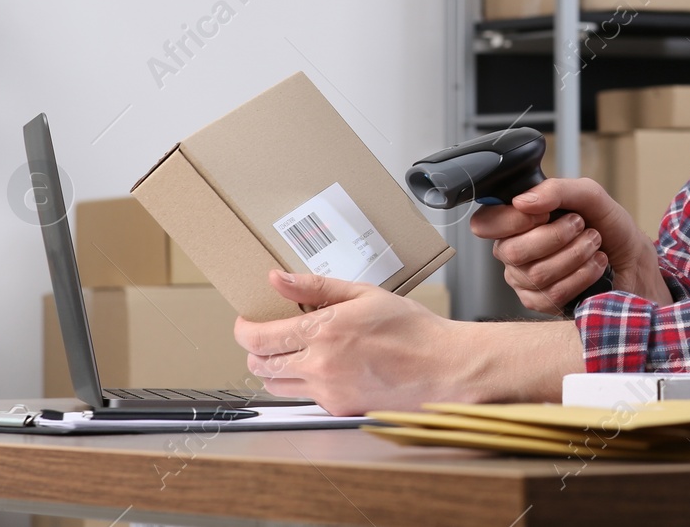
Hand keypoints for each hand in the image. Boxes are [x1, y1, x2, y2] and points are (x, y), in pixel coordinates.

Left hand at [233, 270, 582, 412]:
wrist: (444, 368)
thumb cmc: (413, 329)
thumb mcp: (365, 294)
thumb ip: (316, 287)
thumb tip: (278, 279)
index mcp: (324, 332)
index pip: (259, 338)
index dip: (244, 329)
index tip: (247, 321)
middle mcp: (320, 366)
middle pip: (260, 366)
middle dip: (258, 350)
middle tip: (272, 335)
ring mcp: (328, 392)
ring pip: (277, 386)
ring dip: (278, 369)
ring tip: (300, 351)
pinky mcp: (338, 410)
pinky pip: (306, 397)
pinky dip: (307, 382)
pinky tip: (329, 366)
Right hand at [469, 177, 671, 313]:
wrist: (634, 260)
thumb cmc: (609, 227)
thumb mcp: (589, 195)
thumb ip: (557, 189)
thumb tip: (523, 201)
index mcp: (517, 221)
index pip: (485, 223)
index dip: (512, 219)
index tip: (544, 212)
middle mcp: (514, 252)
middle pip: (511, 251)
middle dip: (556, 236)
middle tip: (581, 226)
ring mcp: (525, 281)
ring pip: (536, 274)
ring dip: (576, 254)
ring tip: (594, 244)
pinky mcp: (542, 304)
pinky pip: (552, 295)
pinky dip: (582, 275)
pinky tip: (595, 266)